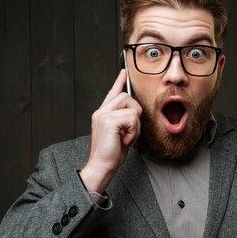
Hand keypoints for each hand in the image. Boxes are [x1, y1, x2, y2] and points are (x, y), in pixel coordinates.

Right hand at [80, 70, 141, 193]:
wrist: (101, 166)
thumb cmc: (111, 154)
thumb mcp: (120, 134)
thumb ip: (124, 121)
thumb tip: (135, 113)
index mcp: (102, 114)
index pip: (112, 93)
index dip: (119, 82)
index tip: (123, 71)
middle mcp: (101, 112)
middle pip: (126, 97)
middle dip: (135, 113)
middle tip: (130, 132)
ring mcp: (103, 115)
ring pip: (131, 107)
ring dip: (135, 125)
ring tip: (126, 137)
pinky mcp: (109, 121)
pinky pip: (132, 118)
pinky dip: (133, 131)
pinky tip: (125, 140)